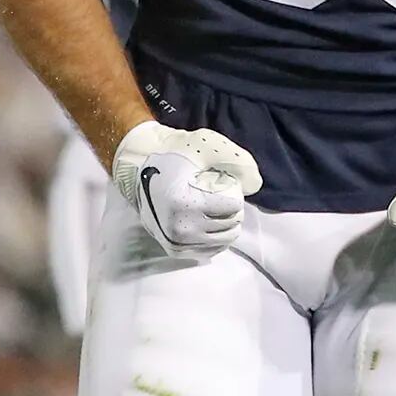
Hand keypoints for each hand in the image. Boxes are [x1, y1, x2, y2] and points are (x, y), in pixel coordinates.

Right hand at [110, 120, 261, 257]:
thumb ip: (237, 161)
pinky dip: (216, 236)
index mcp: (184, 203)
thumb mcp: (207, 145)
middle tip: (217, 193)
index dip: (233, 191)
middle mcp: (179, 228)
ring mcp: (176, 242)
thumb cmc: (175, 154)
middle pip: (232, 224)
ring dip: (226, 222)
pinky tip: (207, 220)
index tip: (218, 181)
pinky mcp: (175, 250)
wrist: (140, 168)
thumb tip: (255, 185)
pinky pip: (211, 250)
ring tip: (212, 206)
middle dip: (232, 208)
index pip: (234, 206)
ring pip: (225, 240)